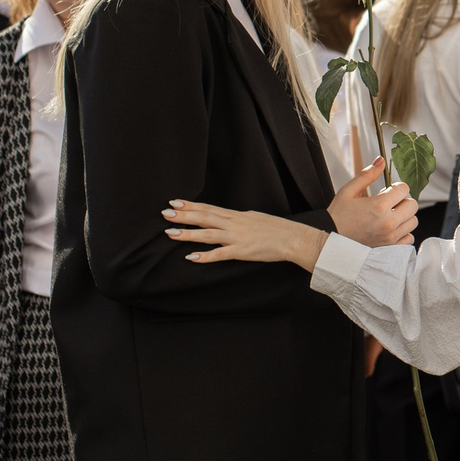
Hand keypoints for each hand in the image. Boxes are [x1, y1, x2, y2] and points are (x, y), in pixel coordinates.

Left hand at [163, 197, 322, 266]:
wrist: (294, 238)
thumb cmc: (277, 229)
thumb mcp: (255, 218)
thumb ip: (239, 219)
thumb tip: (227, 218)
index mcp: (237, 215)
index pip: (209, 208)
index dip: (191, 205)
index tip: (175, 202)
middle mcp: (234, 224)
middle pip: (205, 217)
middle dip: (184, 215)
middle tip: (165, 213)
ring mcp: (237, 237)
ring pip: (208, 234)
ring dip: (188, 234)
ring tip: (170, 233)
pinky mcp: (242, 252)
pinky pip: (220, 254)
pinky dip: (205, 256)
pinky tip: (191, 257)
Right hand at [329, 159, 418, 247]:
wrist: (330, 238)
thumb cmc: (338, 215)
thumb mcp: (349, 191)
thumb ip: (368, 175)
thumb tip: (381, 160)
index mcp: (379, 206)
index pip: (404, 189)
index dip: (396, 186)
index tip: (388, 190)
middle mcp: (388, 222)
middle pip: (413, 205)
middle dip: (403, 200)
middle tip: (389, 202)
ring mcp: (390, 237)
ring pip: (413, 221)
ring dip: (404, 216)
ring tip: (389, 215)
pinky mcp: (390, 247)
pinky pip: (409, 238)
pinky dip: (404, 232)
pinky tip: (391, 228)